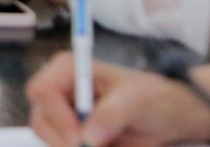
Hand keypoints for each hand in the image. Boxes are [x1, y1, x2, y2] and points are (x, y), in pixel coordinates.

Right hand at [27, 55, 209, 146]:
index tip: (80, 141)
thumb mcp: (137, 102)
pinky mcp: (69, 135)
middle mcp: (58, 91)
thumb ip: (111, 115)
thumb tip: (86, 139)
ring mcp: (62, 115)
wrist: (168, 119)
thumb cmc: (154, 99)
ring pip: (48, 139)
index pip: (42, 91)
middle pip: (41, 120)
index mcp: (67, 70)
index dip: (57, 118)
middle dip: (62, 141)